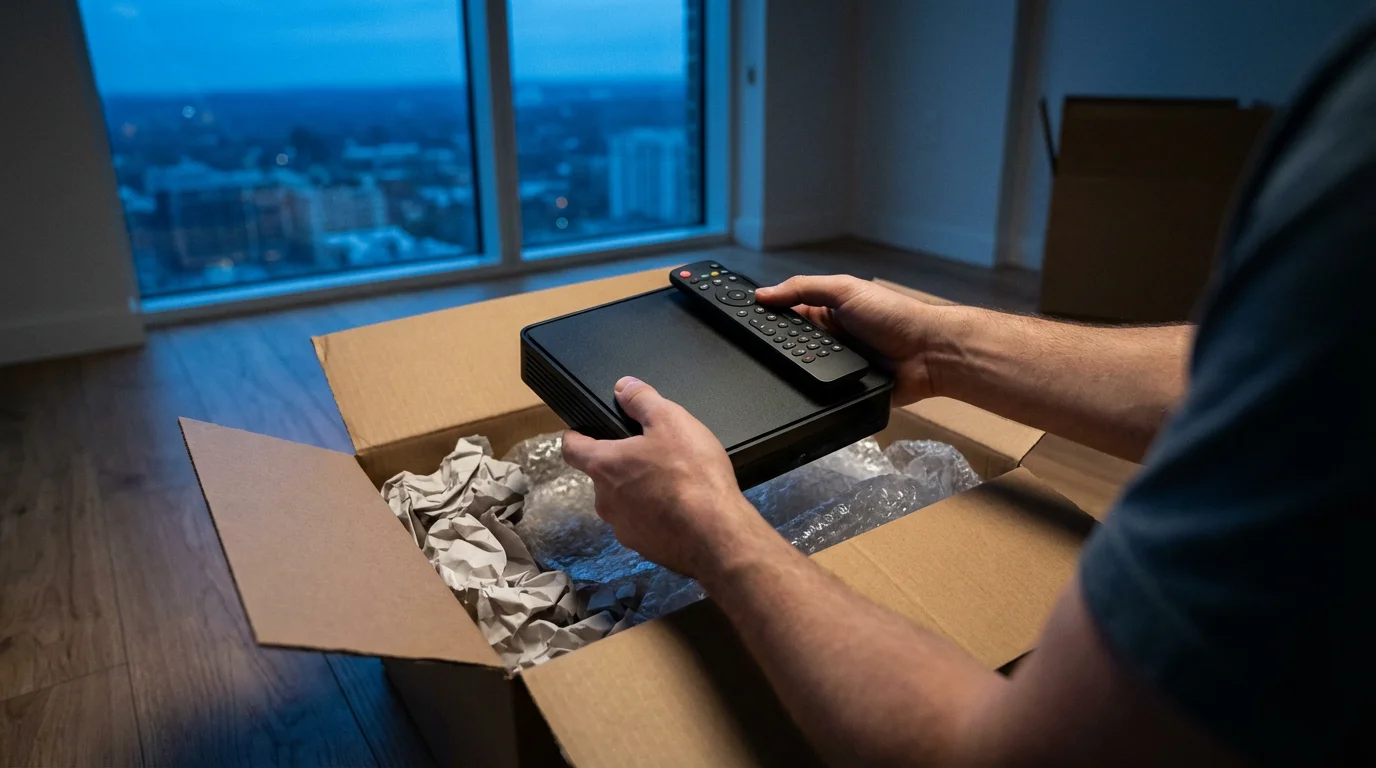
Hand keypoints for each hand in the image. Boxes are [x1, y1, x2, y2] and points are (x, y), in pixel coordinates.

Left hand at [562, 376, 776, 578]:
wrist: (715, 534)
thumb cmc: (690, 473)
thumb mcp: (671, 421)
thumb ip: (642, 400)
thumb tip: (622, 386)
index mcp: (604, 466)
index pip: (571, 448)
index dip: (576, 436)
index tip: (584, 432)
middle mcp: (605, 500)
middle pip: (603, 476)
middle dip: (622, 465)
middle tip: (652, 455)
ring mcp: (623, 528)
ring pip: (624, 503)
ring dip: (639, 492)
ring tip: (672, 484)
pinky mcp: (644, 548)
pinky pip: (643, 526)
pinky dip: (656, 517)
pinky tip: (681, 511)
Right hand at [755, 275, 950, 404]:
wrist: (928, 353)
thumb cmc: (891, 315)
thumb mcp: (844, 290)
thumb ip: (804, 288)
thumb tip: (763, 294)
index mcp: (826, 312)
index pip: (787, 315)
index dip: (767, 319)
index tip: (739, 323)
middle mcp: (828, 339)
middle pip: (791, 346)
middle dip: (778, 349)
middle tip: (753, 353)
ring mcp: (836, 366)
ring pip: (803, 372)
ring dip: (795, 372)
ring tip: (774, 374)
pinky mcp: (844, 390)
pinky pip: (821, 394)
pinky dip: (813, 394)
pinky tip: (797, 395)